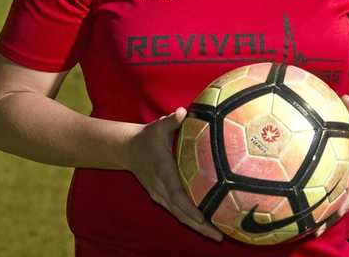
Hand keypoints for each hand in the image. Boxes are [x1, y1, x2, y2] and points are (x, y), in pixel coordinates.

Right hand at [124, 107, 223, 241]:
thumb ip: (170, 121)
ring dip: (198, 227)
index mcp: (164, 175)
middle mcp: (162, 190)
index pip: (178, 196)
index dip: (190, 209)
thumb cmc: (147, 137)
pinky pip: (179, 212)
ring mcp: (161, 196)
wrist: (128, 150)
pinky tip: (208, 226)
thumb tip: (182, 111)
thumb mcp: (157, 127)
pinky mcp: (163, 197)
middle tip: (220, 237)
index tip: (203, 219)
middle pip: (182, 213)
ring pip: (181, 216)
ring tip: (218, 236)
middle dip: (200, 226)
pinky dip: (192, 221)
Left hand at [316, 96, 348, 237]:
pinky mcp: (348, 189)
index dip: (345, 199)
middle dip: (333, 217)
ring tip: (313, 233)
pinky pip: (338, 202)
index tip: (336, 209)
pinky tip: (311, 222)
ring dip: (329, 221)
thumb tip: (343, 96)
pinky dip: (327, 213)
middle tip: (317, 229)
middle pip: (346, 203)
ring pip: (342, 207)